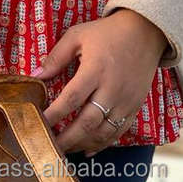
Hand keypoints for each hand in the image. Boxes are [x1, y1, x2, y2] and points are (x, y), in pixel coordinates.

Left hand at [38, 9, 168, 154]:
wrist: (146, 32)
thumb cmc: (108, 33)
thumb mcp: (78, 35)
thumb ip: (56, 56)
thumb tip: (36, 76)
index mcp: (95, 70)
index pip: (71, 98)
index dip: (53, 114)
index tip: (38, 124)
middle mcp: (112, 89)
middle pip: (87, 122)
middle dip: (66, 139)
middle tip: (48, 146)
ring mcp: (125, 100)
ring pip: (103, 132)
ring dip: (82, 144)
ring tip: (64, 149)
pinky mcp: (135, 106)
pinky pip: (119, 132)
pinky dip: (102, 144)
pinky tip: (87, 149)